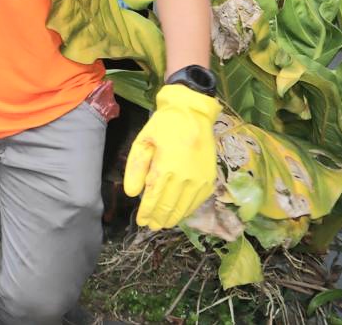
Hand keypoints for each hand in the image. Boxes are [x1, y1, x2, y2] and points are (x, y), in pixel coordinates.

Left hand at [124, 84, 220, 229]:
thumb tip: (131, 194)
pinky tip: (179, 214)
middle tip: (150, 226)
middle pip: (168, 207)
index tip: (141, 221)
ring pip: (184, 208)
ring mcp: (200, 181)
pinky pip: (197, 202)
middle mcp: (184, 178)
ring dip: (172, 219)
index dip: (146, 213)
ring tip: (162, 224)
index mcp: (165, 169)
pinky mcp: (210, 180)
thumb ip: (135, 169)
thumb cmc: (164, 126)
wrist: (193, 114)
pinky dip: (187, 211)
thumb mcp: (142, 142)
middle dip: (158, 219)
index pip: (153, 199)